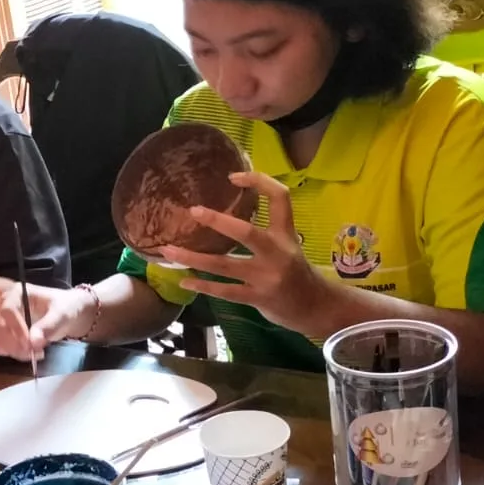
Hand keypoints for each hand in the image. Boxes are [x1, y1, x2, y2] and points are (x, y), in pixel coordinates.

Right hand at [0, 282, 91, 360]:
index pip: (8, 311)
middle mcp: (7, 305)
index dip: (16, 329)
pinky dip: (12, 353)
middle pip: (2, 328)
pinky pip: (0, 347)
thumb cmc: (66, 308)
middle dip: (17, 344)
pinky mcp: (7, 334)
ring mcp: (5, 321)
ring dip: (15, 351)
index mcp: (18, 293)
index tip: (30, 344)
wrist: (71, 314)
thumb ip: (48, 326)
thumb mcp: (62, 314)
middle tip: (37, 352)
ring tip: (37, 353)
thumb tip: (33, 343)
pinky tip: (29, 354)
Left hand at [167, 172, 330, 334]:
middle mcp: (278, 252)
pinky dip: (203, 286)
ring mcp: (267, 277)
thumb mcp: (288, 244)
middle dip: (218, 221)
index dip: (259, 182)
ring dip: (193, 259)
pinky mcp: (258, 298)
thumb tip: (228, 212)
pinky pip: (225, 291)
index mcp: (286, 234)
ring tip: (167, 251)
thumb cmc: (295, 271)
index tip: (232, 177)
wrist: (316, 307)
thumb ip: (265, 229)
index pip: (280, 198)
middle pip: (247, 232)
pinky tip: (184, 281)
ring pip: (225, 265)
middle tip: (193, 211)